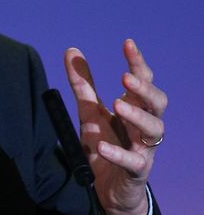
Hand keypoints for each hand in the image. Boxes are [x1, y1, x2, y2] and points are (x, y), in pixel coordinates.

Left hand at [64, 40, 166, 214]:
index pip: (143, 82)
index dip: (138, 63)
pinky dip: (118, 153)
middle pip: (157, 103)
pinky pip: (133, 162)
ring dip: (137, 115)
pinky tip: (103, 146)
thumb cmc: (105, 142)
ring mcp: (143, 149)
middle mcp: (144, 126)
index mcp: (135, 108)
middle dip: (145, 89)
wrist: (106, 186)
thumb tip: (71, 50)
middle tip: (125, 77)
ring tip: (118, 103)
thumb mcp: (90, 111)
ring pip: (154, 129)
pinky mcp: (136, 172)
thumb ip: (82, 83)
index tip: (128, 43)